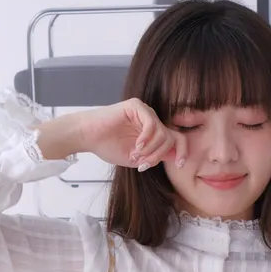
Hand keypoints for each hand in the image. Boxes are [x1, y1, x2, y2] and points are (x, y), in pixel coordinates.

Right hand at [64, 99, 184, 172]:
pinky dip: (147, 138)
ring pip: (162, 132)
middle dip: (159, 155)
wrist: (87, 137)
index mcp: (152, 133)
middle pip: (171, 138)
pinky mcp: (136, 106)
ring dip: (151, 149)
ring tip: (136, 155)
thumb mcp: (136, 159)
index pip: (177, 139)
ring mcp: (144, 112)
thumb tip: (175, 157)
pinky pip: (152, 123)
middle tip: (144, 164)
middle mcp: (151, 121)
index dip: (183, 151)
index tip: (181, 164)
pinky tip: (137, 146)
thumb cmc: (107, 147)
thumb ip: (154, 157)